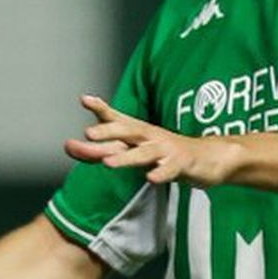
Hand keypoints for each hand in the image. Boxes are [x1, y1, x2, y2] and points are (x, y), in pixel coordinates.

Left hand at [64, 94, 235, 187]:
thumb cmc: (164, 152)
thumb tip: (67, 146)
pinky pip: (170, 170)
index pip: (117, 119)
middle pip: (128, 132)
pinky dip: (161, 173)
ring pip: (144, 152)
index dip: (102, 109)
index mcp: (137, 132)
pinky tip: (151, 178)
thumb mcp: (131, 149)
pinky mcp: (182, 165)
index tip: (84, 100)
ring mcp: (167, 150)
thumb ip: (99, 150)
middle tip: (88, 133)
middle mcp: (150, 137)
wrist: (209, 158)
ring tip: (108, 163)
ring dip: (126, 157)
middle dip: (108, 132)